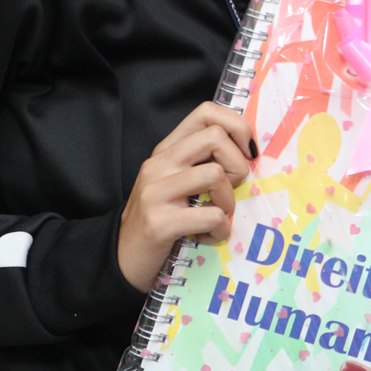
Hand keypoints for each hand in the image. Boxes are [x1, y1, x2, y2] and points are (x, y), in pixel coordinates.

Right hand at [118, 102, 253, 292]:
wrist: (121, 259)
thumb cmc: (160, 218)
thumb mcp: (177, 182)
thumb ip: (203, 161)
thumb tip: (248, 152)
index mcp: (166, 150)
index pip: (206, 111)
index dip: (237, 126)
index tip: (245, 153)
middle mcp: (159, 164)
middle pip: (215, 137)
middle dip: (237, 164)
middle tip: (230, 189)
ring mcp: (156, 192)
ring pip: (215, 175)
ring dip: (228, 201)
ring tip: (218, 215)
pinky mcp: (159, 222)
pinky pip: (211, 215)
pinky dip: (220, 230)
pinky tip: (208, 236)